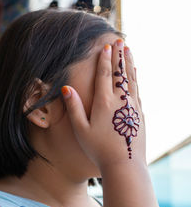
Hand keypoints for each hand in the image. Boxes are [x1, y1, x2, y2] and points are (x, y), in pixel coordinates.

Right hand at [61, 39, 145, 169]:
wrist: (125, 165)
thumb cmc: (99, 149)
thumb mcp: (81, 130)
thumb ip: (74, 107)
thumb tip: (66, 88)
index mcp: (104, 103)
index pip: (105, 75)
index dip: (105, 60)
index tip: (106, 47)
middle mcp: (120, 101)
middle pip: (120, 73)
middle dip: (119, 55)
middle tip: (120, 41)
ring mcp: (132, 106)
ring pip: (131, 79)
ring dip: (129, 63)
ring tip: (129, 50)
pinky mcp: (140, 113)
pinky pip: (137, 90)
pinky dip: (136, 79)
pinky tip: (135, 74)